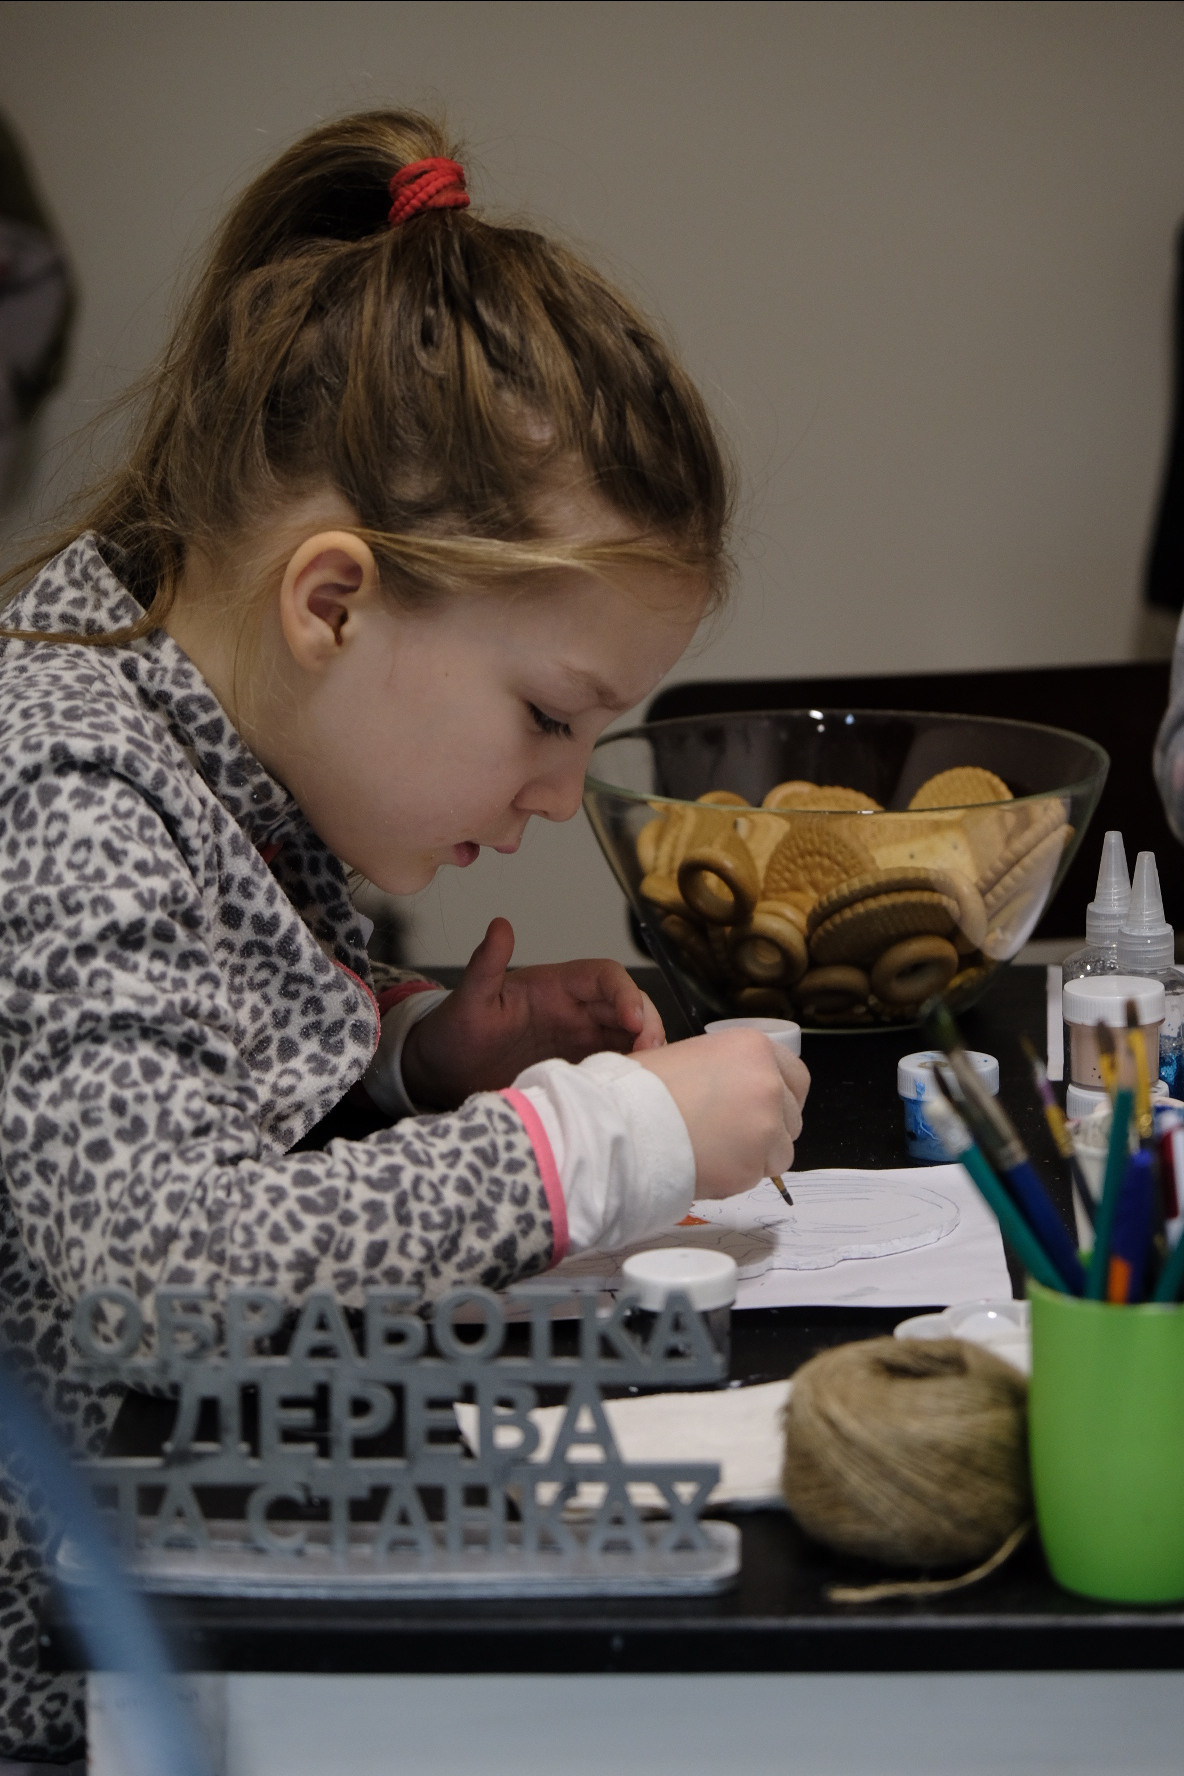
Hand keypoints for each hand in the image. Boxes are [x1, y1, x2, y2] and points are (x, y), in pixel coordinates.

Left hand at [400, 917, 665, 1107]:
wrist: (443, 1070)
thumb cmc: (454, 1030)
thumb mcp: (468, 999)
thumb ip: (485, 965)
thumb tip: (499, 925)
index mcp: (555, 986)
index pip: (604, 977)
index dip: (625, 993)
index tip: (633, 1021)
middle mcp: (575, 1009)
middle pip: (629, 1006)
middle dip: (648, 1026)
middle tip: (651, 1055)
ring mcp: (580, 1040)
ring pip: (629, 1037)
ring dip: (646, 1053)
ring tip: (648, 1078)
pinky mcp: (578, 1067)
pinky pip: (614, 1066)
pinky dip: (629, 1075)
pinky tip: (633, 1094)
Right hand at [634, 1029, 809, 1197]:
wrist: (624, 1126)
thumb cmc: (643, 1089)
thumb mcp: (691, 1056)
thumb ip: (727, 1071)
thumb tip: (734, 1092)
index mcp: (753, 1048)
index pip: (797, 1077)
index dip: (782, 1096)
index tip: (767, 1109)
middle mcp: (769, 1083)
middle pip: (793, 1116)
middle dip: (771, 1128)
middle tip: (734, 1135)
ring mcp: (766, 1126)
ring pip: (782, 1151)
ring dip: (757, 1156)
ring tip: (715, 1151)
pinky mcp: (755, 1165)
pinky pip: (759, 1176)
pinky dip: (739, 1176)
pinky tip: (707, 1164)